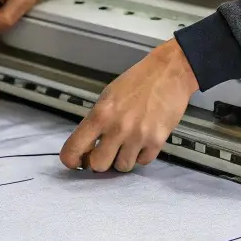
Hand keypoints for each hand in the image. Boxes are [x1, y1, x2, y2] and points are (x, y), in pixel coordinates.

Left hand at [59, 40, 199, 172]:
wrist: (169, 73)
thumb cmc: (138, 81)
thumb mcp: (108, 96)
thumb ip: (96, 121)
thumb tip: (86, 145)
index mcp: (101, 114)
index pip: (75, 147)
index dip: (71, 159)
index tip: (74, 161)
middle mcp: (118, 128)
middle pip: (98, 165)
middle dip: (98, 161)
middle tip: (103, 154)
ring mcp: (138, 136)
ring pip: (122, 167)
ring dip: (121, 159)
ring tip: (125, 146)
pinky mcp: (157, 141)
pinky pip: (143, 161)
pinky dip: (141, 155)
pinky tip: (141, 142)